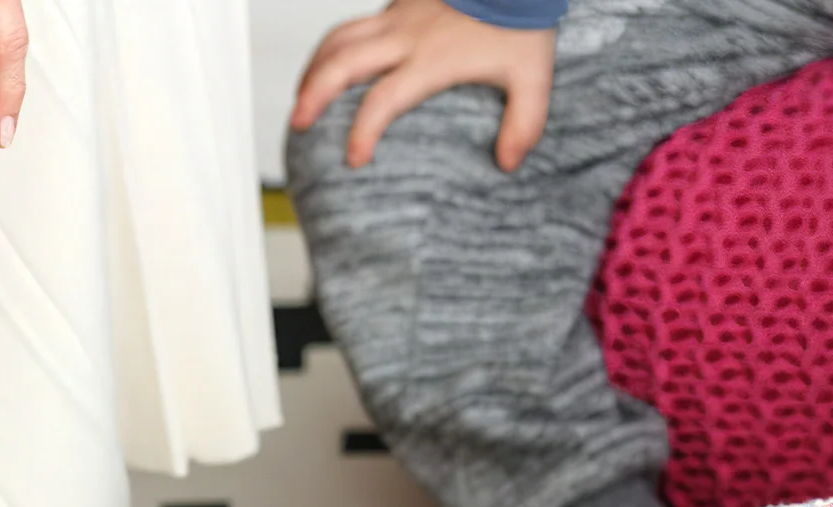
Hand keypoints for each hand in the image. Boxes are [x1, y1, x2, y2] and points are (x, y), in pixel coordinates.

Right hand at [290, 0, 554, 171]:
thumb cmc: (522, 19)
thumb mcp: (533, 75)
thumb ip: (524, 123)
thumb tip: (508, 164)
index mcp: (432, 59)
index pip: (384, 98)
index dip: (363, 131)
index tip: (352, 159)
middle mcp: (406, 36)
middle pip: (343, 63)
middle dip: (313, 94)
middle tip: (299, 125)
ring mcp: (398, 14)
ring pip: (339, 38)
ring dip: (313, 68)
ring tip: (300, 98)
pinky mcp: (399, 2)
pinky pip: (355, 24)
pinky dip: (333, 48)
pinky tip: (328, 68)